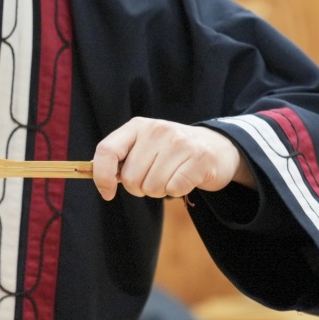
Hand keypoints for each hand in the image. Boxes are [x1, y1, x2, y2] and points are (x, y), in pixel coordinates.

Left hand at [91, 117, 251, 200]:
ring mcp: (180, 142)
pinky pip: (174, 189)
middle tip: (155, 178)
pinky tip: (185, 179)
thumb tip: (100, 178)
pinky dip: (177, 191)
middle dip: (140, 188)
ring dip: (160, 191)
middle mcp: (158, 130)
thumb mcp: (146, 145)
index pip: (107, 150)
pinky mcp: (199, 158)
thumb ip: (122, 158)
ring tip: (172, 177)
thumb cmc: (173, 152)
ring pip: (152, 187)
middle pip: (130, 178)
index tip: (107, 193)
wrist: (217, 147)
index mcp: (138, 126)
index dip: (102, 177)